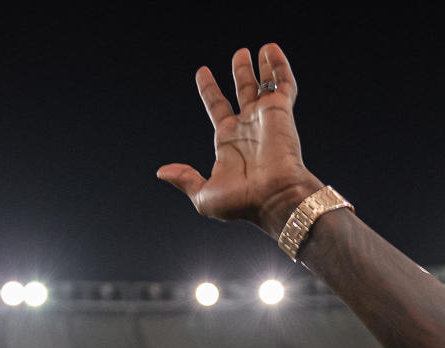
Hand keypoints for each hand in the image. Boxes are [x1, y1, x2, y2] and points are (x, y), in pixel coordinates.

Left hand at [157, 43, 319, 236]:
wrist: (274, 199)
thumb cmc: (242, 202)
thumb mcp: (204, 195)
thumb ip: (185, 179)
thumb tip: (162, 172)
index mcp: (228, 141)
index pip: (217, 107)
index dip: (209, 89)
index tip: (202, 72)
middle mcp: (248, 126)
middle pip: (243, 91)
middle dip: (241, 72)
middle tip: (240, 54)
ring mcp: (265, 117)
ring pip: (264, 84)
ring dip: (262, 66)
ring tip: (260, 48)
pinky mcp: (281, 111)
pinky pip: (283, 83)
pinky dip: (278, 66)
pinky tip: (271, 49)